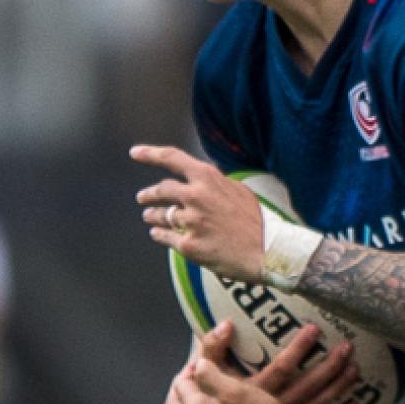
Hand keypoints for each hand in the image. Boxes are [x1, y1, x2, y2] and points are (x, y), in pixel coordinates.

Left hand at [132, 145, 264, 280]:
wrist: (268, 251)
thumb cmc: (257, 221)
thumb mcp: (238, 191)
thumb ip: (215, 184)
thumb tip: (199, 180)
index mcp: (209, 178)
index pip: (172, 158)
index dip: (150, 154)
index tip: (135, 152)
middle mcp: (196, 196)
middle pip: (161, 190)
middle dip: (148, 194)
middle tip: (142, 198)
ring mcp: (191, 222)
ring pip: (160, 216)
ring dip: (152, 216)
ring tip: (150, 217)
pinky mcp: (189, 245)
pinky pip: (164, 237)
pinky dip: (159, 235)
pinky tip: (158, 235)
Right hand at [194, 320, 359, 403]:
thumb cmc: (209, 399)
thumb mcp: (206, 371)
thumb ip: (212, 346)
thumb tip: (226, 324)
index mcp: (253, 392)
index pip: (280, 368)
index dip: (298, 349)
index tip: (314, 330)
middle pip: (306, 388)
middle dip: (328, 367)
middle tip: (347, 348)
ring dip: (337, 388)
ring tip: (354, 368)